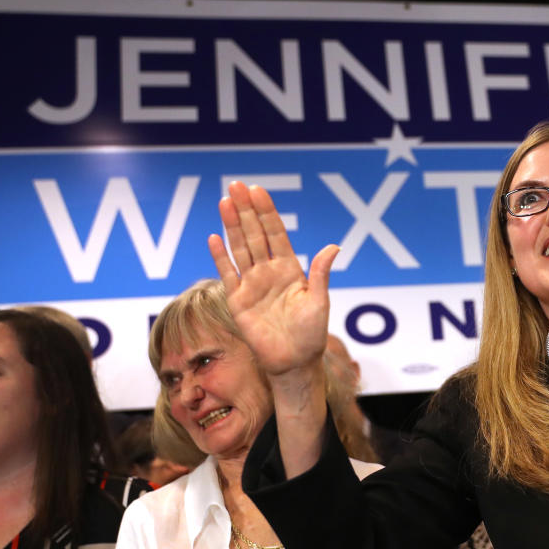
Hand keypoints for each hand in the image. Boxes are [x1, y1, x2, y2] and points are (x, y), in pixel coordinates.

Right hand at [209, 181, 339, 376]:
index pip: (275, 233)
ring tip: (224, 202)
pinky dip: (220, 257)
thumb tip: (334, 247)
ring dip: (231, 226)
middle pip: (254, 235)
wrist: (294, 362)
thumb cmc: (311, 334)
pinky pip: (227, 274)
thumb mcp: (319, 302)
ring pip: (239, 248)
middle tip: (235, 185)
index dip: (266, 212)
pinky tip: (214, 237)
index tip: (258, 191)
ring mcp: (251, 285)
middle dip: (246, 210)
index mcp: (289, 269)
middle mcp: (268, 272)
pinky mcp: (237, 301)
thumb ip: (320, 274)